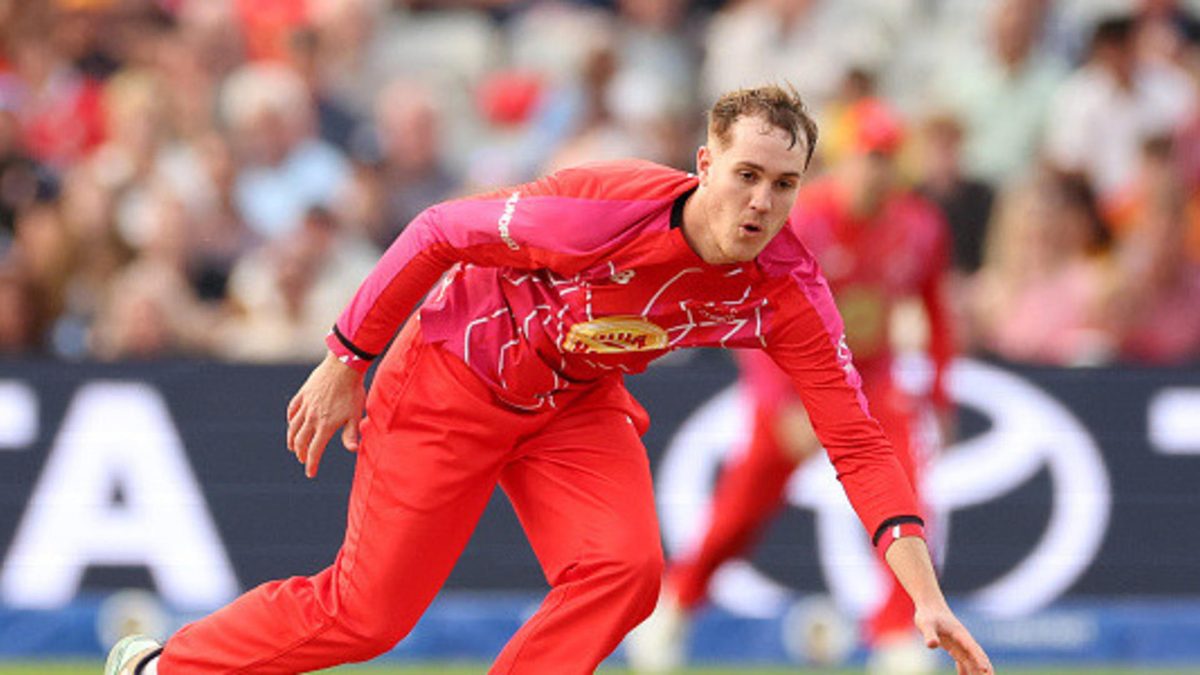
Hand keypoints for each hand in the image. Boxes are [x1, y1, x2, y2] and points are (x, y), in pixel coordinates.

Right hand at [286, 353, 365, 477]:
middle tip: (304, 460)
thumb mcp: (354, 415)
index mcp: (325, 425)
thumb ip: (351, 434)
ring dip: (292, 439)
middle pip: (300, 441)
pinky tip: (291, 423)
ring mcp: (305, 405)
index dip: (312, 464)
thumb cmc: (353, 391)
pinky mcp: (303, 394)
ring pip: (293, 427)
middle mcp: (311, 417)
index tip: (311, 473)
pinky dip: (290, 419)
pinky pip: (292, 410)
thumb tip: (353, 451)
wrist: (343, 366)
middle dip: (301, 454)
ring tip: (293, 447)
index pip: (315, 451)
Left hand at [913, 604, 993, 674]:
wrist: (929, 607)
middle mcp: (964, 641)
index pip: (972, 648)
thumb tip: (932, 645)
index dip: (979, 659)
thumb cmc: (928, 615)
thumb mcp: (926, 624)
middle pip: (978, 656)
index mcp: (960, 634)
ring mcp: (960, 645)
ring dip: (977, 671)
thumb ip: (929, 635)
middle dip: (985, 668)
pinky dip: (966, 671)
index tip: (985, 670)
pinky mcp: (955, 648)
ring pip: (972, 661)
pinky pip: (963, 662)